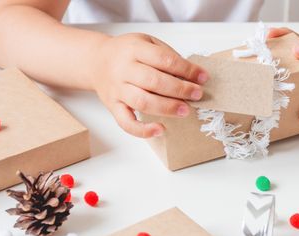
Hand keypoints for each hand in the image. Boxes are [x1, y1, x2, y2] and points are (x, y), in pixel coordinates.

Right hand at [90, 33, 208, 137]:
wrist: (95, 61)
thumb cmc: (127, 53)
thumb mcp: (147, 42)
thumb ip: (167, 56)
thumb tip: (192, 75)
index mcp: (135, 49)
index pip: (164, 59)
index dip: (186, 69)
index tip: (203, 77)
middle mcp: (124, 69)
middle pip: (154, 81)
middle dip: (180, 89)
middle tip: (197, 95)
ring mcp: (117, 90)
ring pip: (142, 102)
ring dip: (167, 108)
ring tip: (186, 110)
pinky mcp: (113, 107)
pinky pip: (126, 122)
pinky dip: (143, 130)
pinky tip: (160, 130)